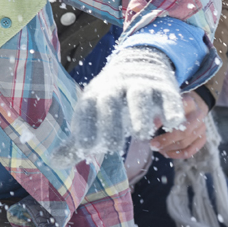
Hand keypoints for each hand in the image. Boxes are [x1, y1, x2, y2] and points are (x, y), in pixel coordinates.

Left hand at [57, 46, 184, 163]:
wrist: (138, 64)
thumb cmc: (110, 102)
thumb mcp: (92, 117)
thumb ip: (76, 143)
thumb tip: (54, 163)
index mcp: (94, 95)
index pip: (86, 108)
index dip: (84, 127)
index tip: (84, 149)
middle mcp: (115, 86)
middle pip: (109, 101)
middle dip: (110, 123)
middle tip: (112, 147)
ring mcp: (140, 84)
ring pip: (138, 96)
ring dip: (140, 114)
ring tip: (141, 136)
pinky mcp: (163, 86)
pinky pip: (168, 95)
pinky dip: (172, 108)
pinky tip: (173, 123)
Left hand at [150, 92, 208, 158]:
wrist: (194, 106)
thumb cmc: (175, 104)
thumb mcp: (167, 101)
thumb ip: (159, 111)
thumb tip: (151, 125)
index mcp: (189, 103)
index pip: (176, 113)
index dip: (163, 121)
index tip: (152, 126)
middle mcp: (198, 116)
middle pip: (183, 132)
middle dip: (165, 140)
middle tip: (152, 144)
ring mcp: (202, 128)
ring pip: (185, 143)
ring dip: (169, 149)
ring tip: (157, 149)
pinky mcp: (202, 138)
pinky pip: (190, 151)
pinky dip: (177, 154)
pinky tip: (166, 153)